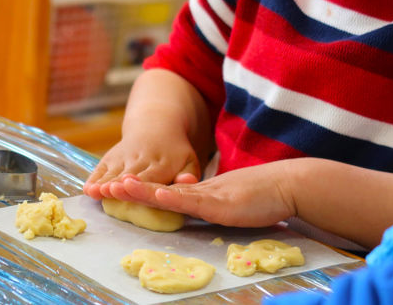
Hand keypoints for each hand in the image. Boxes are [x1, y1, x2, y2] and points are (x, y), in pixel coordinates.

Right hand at [84, 130, 199, 199]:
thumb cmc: (175, 154)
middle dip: (119, 183)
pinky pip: (102, 168)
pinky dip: (94, 178)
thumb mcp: (188, 161)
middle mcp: (142, 159)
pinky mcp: (112, 157)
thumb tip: (189, 181)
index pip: (151, 176)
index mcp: (163, 163)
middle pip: (129, 174)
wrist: (156, 127)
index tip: (130, 186)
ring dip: (103, 181)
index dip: (140, 183)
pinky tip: (87, 189)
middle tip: (109, 191)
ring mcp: (124, 157)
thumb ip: (188, 174)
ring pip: (113, 172)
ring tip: (94, 191)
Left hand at [107, 161, 296, 227]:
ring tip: (119, 187)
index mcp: (200, 192)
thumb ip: (212, 204)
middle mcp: (200, 191)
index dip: (143, 191)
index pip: (167, 192)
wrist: (285, 184)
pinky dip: (172, 198)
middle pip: (161, 190)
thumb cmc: (261, 195)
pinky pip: (193, 201)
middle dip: (134, 190)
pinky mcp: (221, 204)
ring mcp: (209, 195)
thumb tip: (198, 208)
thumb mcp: (229, 201)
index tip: (121, 189)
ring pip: (170, 193)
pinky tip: (156, 195)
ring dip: (144, 190)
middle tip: (108, 187)